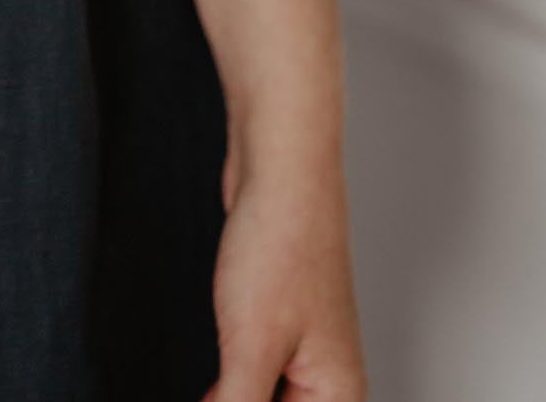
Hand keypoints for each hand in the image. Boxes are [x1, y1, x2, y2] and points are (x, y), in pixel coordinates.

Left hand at [201, 160, 367, 401]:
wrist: (278, 166)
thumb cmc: (282, 243)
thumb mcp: (251, 347)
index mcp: (339, 396)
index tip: (218, 401)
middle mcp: (327, 378)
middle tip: (209, 393)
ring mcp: (302, 348)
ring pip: (263, 398)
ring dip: (231, 399)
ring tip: (208, 389)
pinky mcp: (275, 322)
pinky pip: (251, 372)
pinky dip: (228, 383)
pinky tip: (207, 385)